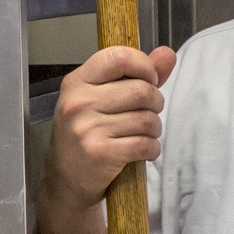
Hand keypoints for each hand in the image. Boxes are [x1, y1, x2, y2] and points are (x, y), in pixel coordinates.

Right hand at [39, 44, 177, 215]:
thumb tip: (167, 54)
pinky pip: (145, 144)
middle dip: (155, 102)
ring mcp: (87, 129)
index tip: (149, 80)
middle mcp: (79, 103)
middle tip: (148, 113)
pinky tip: (142, 151)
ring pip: (147, 119)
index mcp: (77, 82)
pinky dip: (152, 149)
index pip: (118, 56)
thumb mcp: (100, 99)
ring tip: (144, 133)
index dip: (144, 66)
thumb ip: (136, 75)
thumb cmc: (86, 134)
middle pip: (141, 90)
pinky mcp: (101, 154)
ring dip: (154, 129)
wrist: (66, 180)